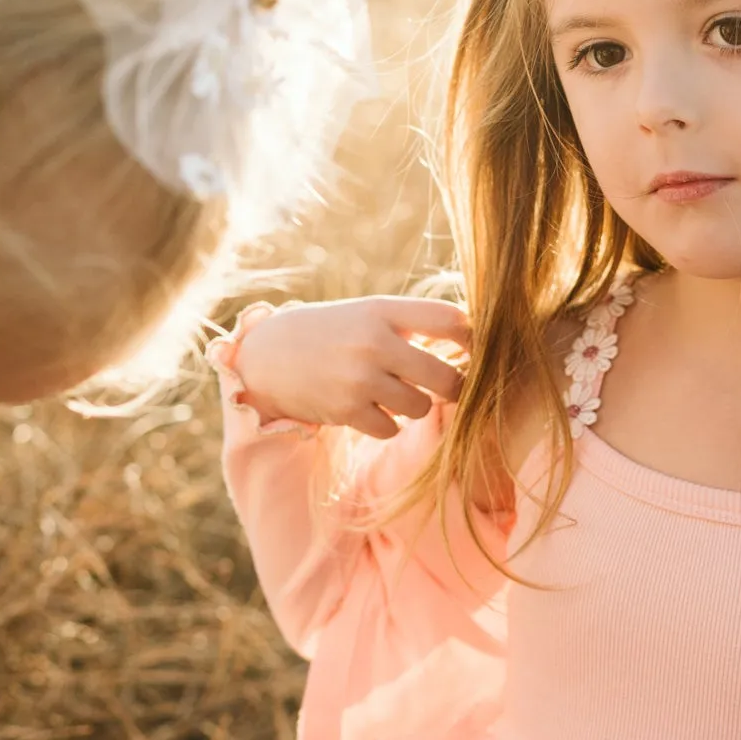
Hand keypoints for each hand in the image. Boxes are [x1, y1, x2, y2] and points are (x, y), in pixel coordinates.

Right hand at [231, 296, 471, 439]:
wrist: (266, 355)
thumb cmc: (330, 333)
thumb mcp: (366, 314)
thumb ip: (410, 324)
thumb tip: (472, 340)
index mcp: (382, 310)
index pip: (450, 319)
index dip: (472, 338)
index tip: (474, 350)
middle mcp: (373, 342)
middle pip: (445, 375)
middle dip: (453, 386)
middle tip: (447, 387)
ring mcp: (359, 378)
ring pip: (419, 407)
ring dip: (414, 406)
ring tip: (396, 395)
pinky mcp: (345, 410)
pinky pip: (391, 428)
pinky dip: (386, 424)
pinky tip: (370, 409)